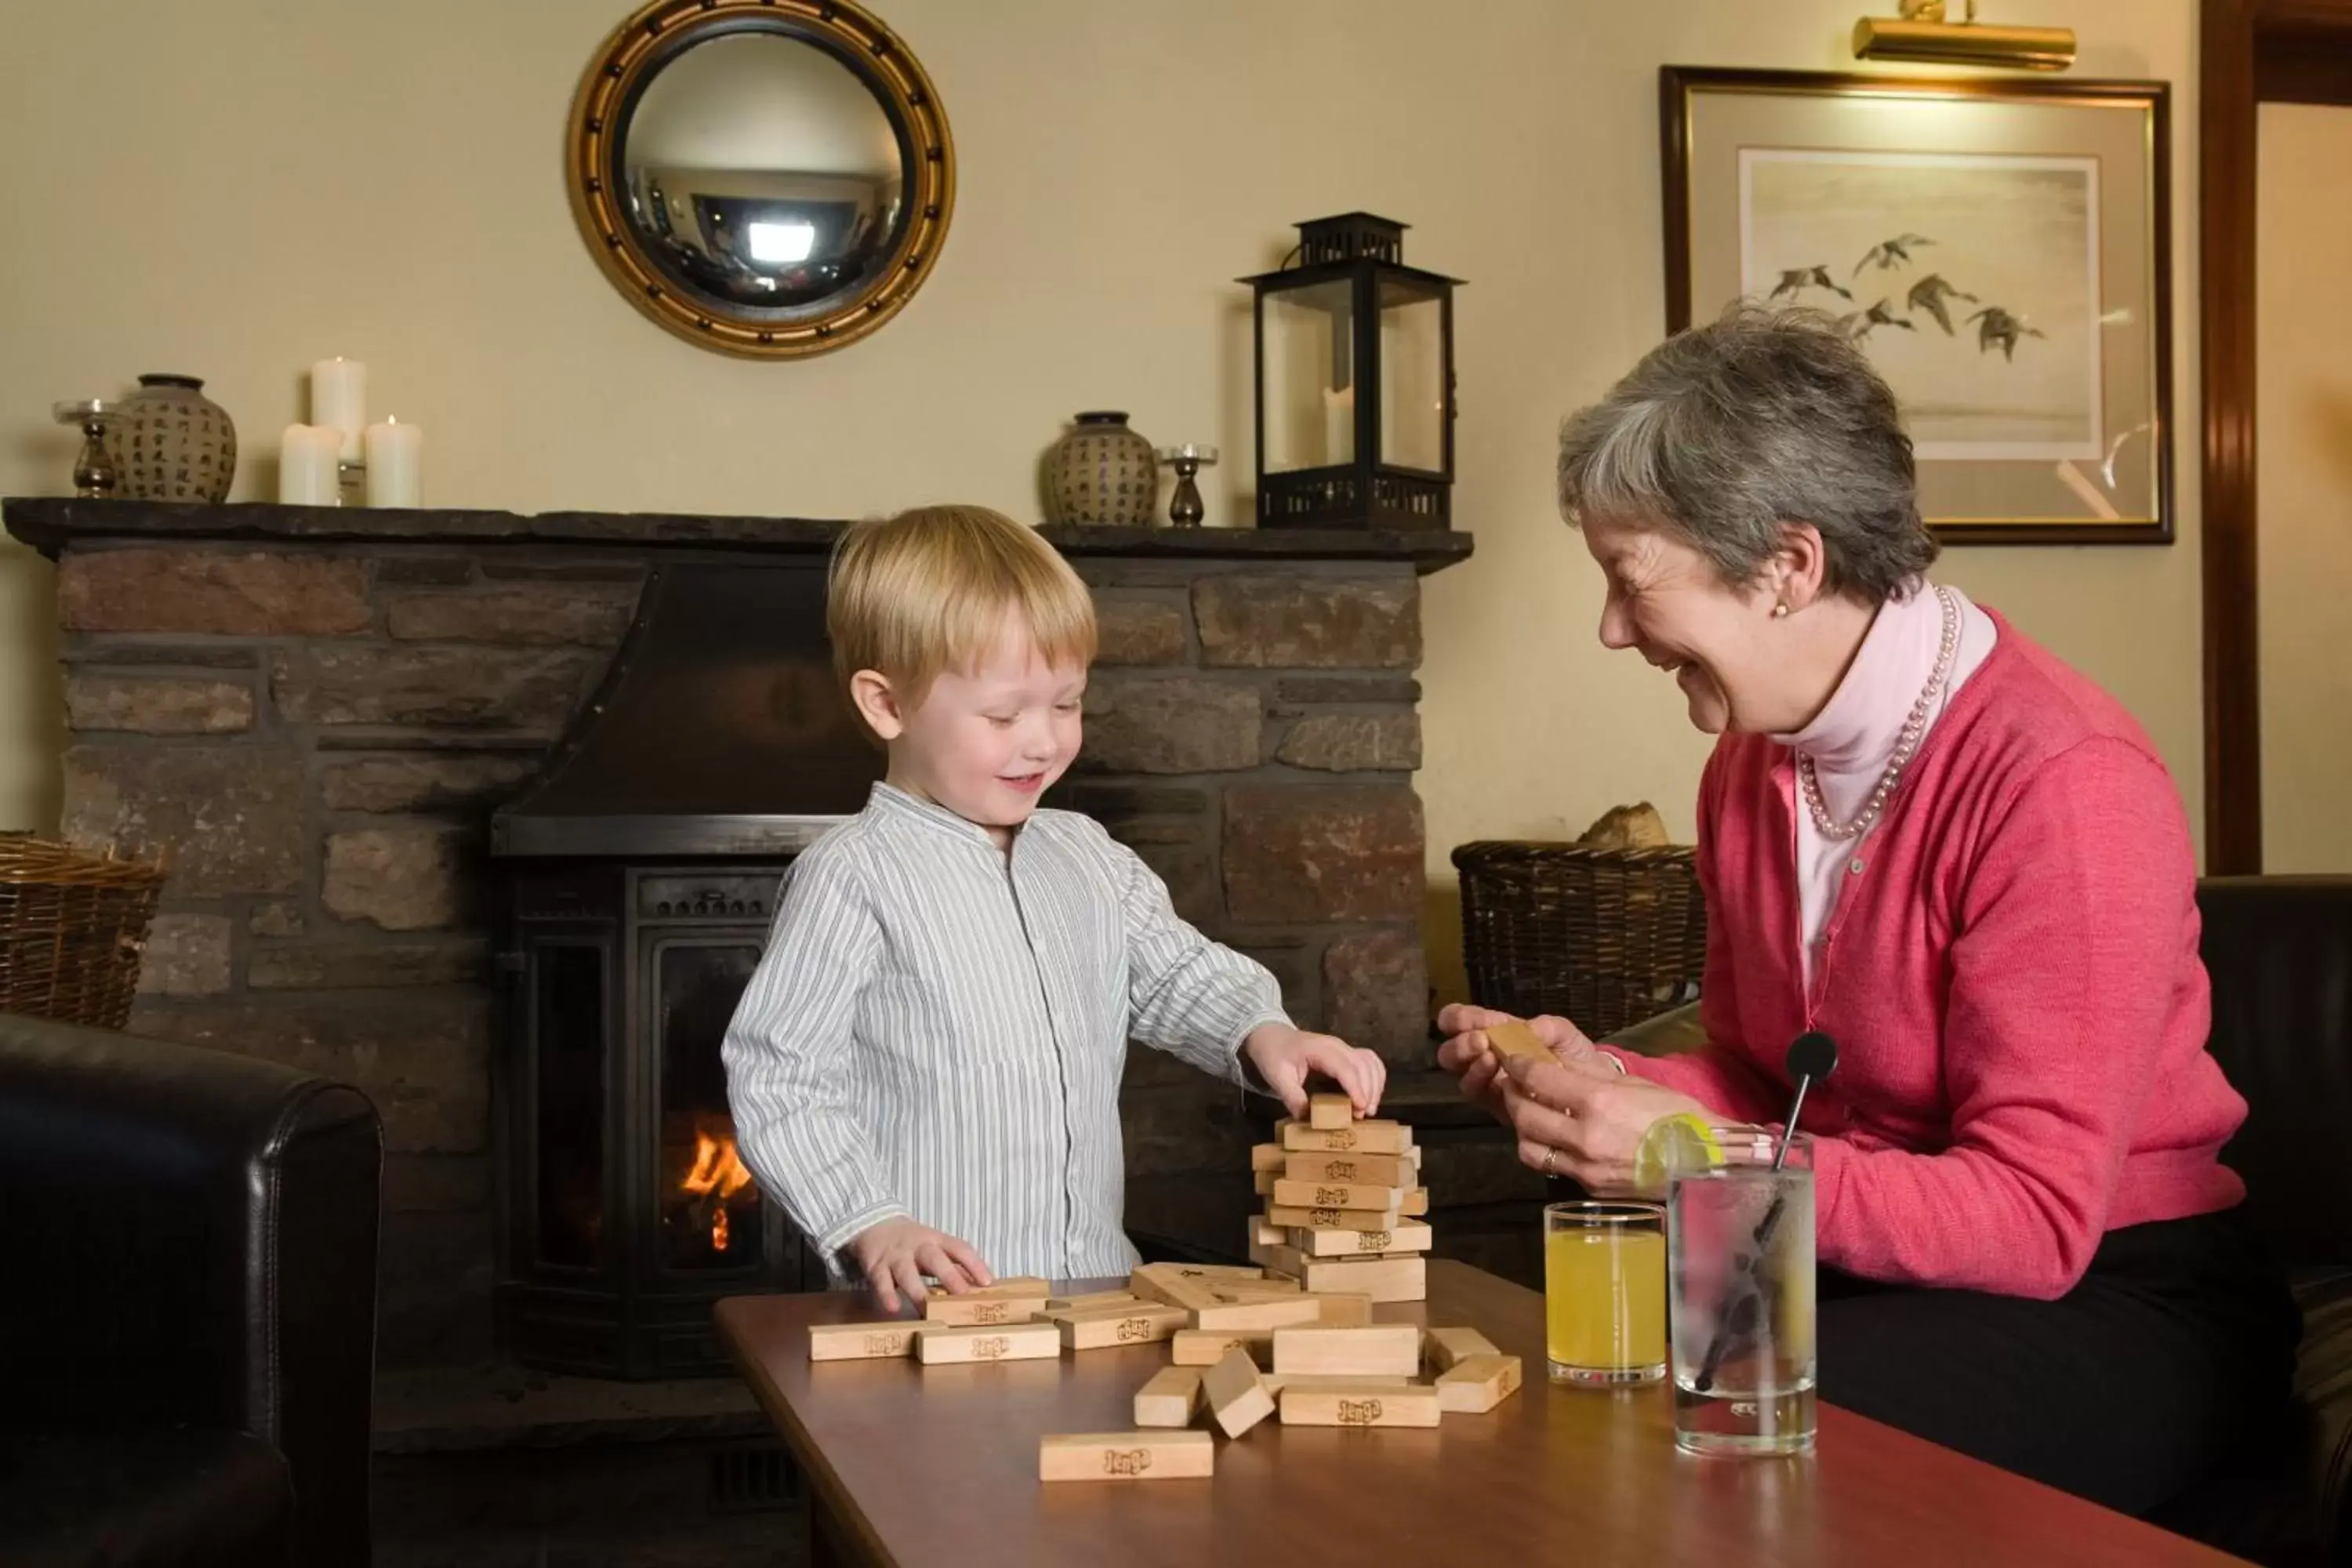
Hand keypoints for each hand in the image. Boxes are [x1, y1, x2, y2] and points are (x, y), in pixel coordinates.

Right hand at [847, 1217, 993, 1312]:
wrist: (875, 1225)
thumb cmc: (914, 1243)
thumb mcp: (936, 1248)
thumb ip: (956, 1266)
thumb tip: (981, 1286)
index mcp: (937, 1240)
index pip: (960, 1248)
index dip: (975, 1264)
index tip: (988, 1282)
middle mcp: (918, 1247)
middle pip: (934, 1258)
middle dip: (948, 1275)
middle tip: (962, 1293)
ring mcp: (897, 1256)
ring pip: (906, 1271)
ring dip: (917, 1290)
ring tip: (925, 1307)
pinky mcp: (876, 1266)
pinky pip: (881, 1281)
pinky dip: (887, 1294)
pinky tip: (893, 1308)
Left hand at [1242, 1023, 1386, 1120]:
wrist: (1271, 1036)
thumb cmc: (1273, 1055)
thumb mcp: (1276, 1077)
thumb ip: (1292, 1097)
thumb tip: (1307, 1118)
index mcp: (1319, 1049)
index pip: (1345, 1067)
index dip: (1355, 1087)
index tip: (1360, 1108)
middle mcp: (1336, 1045)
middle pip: (1362, 1065)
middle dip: (1367, 1091)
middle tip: (1362, 1116)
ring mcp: (1343, 1047)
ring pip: (1370, 1062)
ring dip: (1375, 1085)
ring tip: (1368, 1109)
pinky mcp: (1346, 1052)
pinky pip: (1369, 1061)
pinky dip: (1375, 1077)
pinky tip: (1372, 1095)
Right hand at [1434, 1003, 1607, 1114]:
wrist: (1596, 1094)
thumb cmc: (1576, 1059)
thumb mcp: (1566, 1036)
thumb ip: (1550, 1027)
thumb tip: (1529, 1028)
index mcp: (1498, 1034)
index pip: (1464, 1023)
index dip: (1456, 1019)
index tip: (1460, 1019)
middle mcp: (1486, 1058)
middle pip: (1452, 1053)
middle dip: (1461, 1044)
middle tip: (1480, 1040)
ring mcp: (1490, 1084)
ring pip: (1463, 1077)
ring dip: (1471, 1064)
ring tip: (1489, 1057)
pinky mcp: (1499, 1107)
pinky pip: (1481, 1097)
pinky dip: (1484, 1084)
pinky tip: (1499, 1078)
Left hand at [1494, 1049, 1707, 1193]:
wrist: (1705, 1161)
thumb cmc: (1676, 1116)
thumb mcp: (1634, 1084)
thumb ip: (1589, 1076)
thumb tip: (1555, 1064)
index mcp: (1597, 1102)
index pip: (1538, 1079)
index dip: (1518, 1066)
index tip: (1512, 1059)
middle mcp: (1585, 1137)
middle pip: (1524, 1115)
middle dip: (1512, 1095)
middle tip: (1513, 1084)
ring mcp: (1585, 1167)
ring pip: (1528, 1147)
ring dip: (1522, 1127)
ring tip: (1530, 1113)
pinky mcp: (1590, 1188)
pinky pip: (1553, 1167)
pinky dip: (1544, 1150)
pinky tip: (1554, 1138)